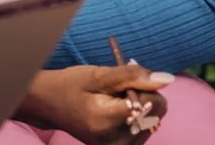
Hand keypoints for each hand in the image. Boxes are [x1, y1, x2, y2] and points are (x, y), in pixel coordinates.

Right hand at [17, 65, 172, 144]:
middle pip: (155, 115)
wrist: (47, 104)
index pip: (152, 103)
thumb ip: (132, 76)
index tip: (122, 80)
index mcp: (108, 120)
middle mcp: (116, 141)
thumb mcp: (98, 75)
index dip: (142, 86)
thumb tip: (167, 79)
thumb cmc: (70, 85)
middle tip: (114, 90)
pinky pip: (143, 132)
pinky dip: (136, 118)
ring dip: (139, 108)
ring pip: (152, 123)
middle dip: (142, 97)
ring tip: (112, 101)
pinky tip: (116, 112)